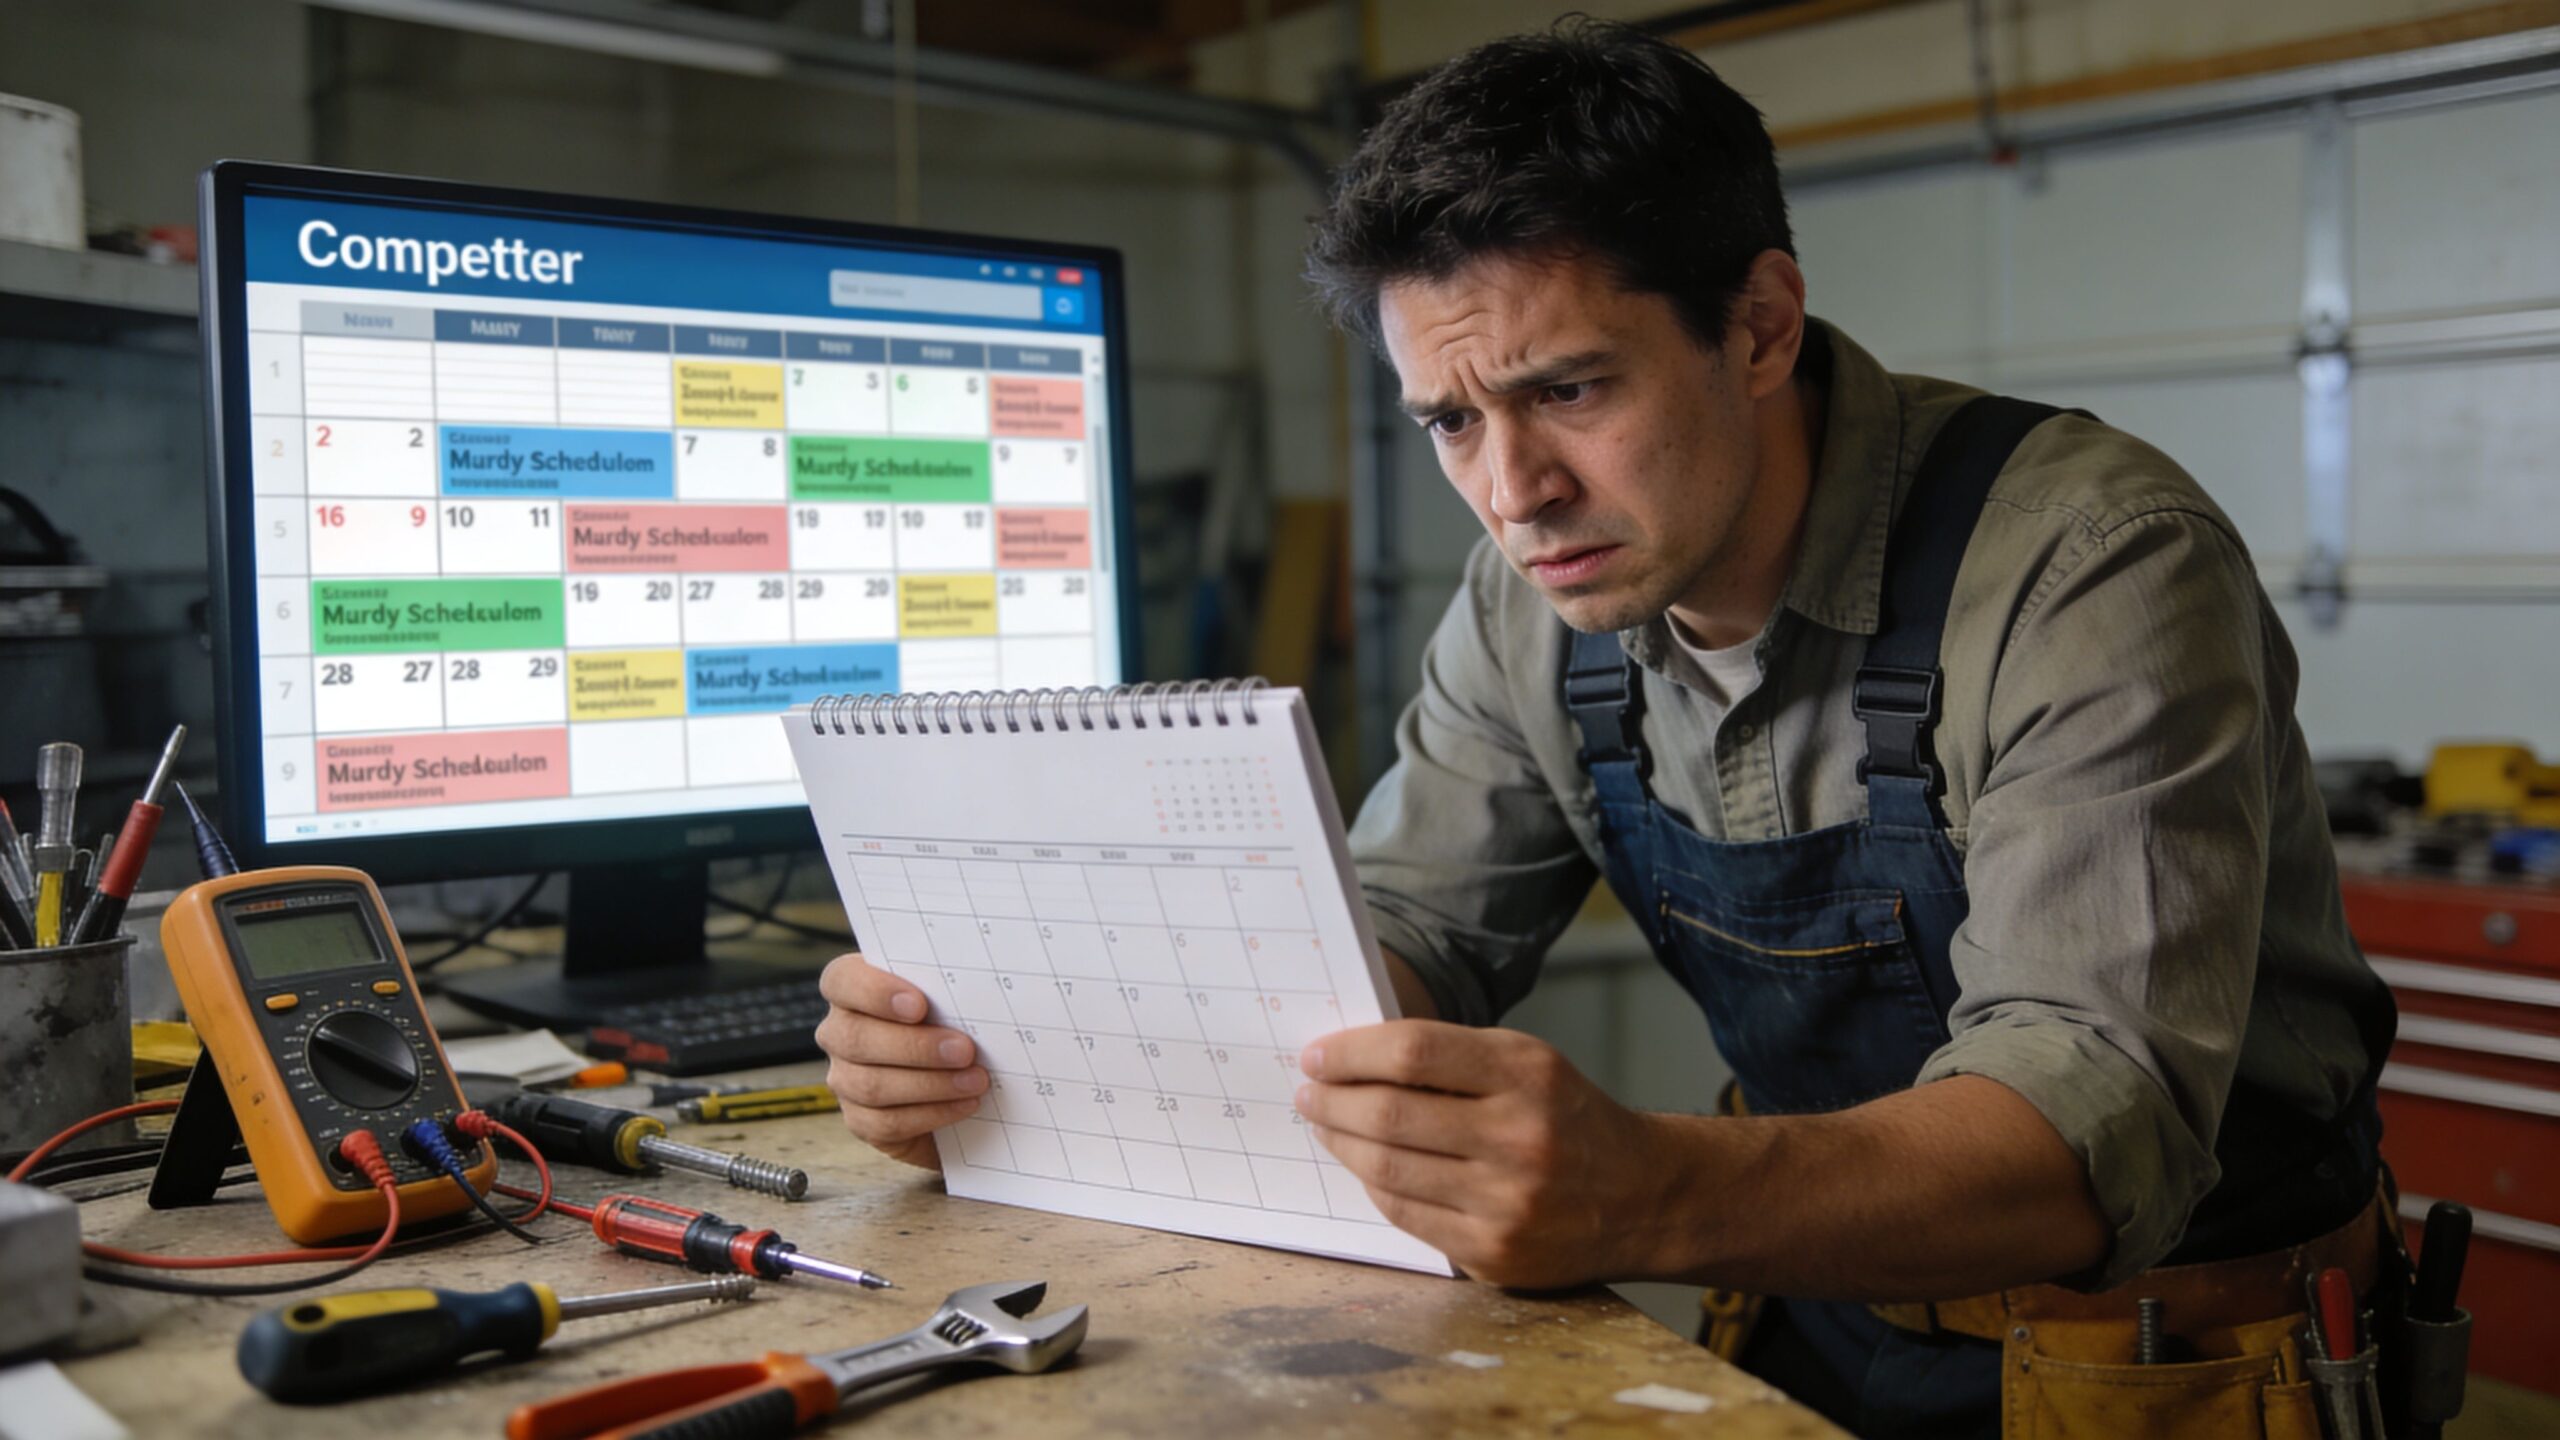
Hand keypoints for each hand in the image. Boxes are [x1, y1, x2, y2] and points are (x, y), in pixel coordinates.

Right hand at [814, 953, 988, 1169]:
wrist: (958, 1076)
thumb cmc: (950, 1021)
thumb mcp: (948, 997)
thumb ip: (948, 987)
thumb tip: (980, 990)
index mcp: (852, 989)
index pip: (842, 981)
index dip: (875, 992)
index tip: (920, 1005)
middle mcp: (840, 1033)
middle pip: (857, 1039)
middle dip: (916, 1046)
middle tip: (965, 1050)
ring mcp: (845, 1078)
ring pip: (871, 1085)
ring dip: (931, 1084)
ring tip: (975, 1080)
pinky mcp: (860, 1119)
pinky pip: (886, 1123)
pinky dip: (931, 1114)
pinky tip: (964, 1104)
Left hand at [1295, 1021, 1676, 1288]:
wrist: (1642, 1197)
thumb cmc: (1567, 1118)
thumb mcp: (1528, 1064)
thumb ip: (1451, 1057)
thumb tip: (1351, 1057)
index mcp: (1528, 1075)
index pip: (1413, 1053)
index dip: (1351, 1052)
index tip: (1315, 1055)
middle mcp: (1520, 1138)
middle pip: (1390, 1115)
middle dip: (1332, 1101)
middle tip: (1308, 1092)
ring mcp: (1508, 1203)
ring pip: (1388, 1170)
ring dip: (1342, 1144)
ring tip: (1326, 1126)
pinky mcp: (1495, 1253)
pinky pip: (1406, 1215)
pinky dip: (1375, 1186)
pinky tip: (1366, 1167)